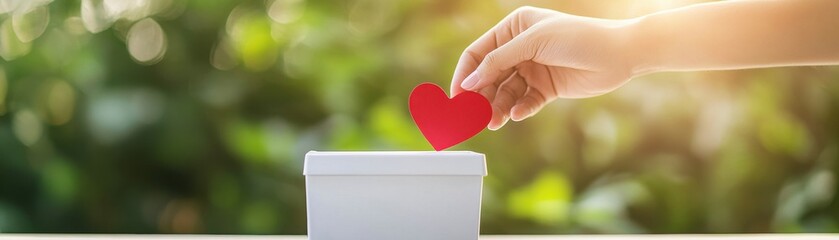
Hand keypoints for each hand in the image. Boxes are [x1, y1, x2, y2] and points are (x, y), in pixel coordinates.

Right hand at [451, 6, 638, 129]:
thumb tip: (468, 83)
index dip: (464, 75)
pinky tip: (516, 115)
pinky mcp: (546, 88)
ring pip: (505, 92)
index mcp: (513, 28)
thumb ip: (498, 62)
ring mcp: (532, 68)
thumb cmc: (578, 38)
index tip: (456, 98)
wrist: (619, 54)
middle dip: (480, 97)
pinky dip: (518, 109)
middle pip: (488, 77)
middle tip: (472, 118)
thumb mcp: (533, 43)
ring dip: (497, 107)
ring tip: (494, 122)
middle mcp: (520, 48)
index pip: (478, 54)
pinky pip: (524, 101)